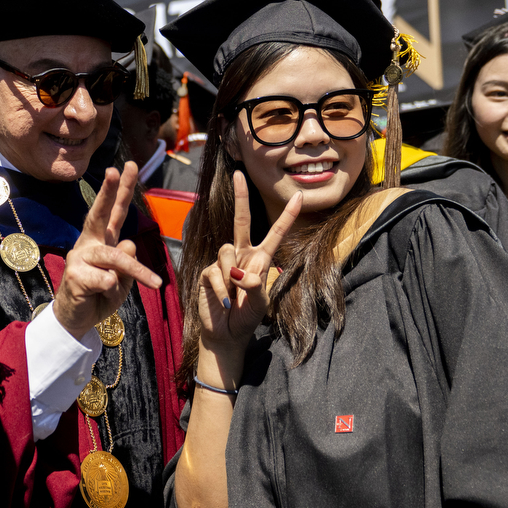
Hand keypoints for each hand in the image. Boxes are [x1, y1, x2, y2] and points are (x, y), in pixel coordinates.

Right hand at [53, 163, 161, 338]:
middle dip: (109, 192)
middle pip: (99, 215)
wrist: (76, 320)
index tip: (129, 166)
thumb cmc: (100, 296)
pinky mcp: (73, 276)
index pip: (115, 213)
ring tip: (154, 283)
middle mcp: (89, 244)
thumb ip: (128, 263)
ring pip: (114, 257)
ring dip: (136, 270)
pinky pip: (103, 279)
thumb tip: (129, 243)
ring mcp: (79, 258)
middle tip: (115, 170)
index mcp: (102, 241)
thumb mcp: (122, 280)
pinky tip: (103, 292)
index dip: (121, 190)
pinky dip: (110, 288)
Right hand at [196, 172, 301, 355]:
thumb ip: (255, 286)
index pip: (276, 233)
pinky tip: (223, 301)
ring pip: (227, 252)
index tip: (299, 196)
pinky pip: (214, 272)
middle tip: (238, 174)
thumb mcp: (261, 304)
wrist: (226, 333)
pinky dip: (221, 288)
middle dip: (240, 197)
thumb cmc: (247, 317)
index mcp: (261, 259)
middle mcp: (242, 255)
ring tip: (233, 298)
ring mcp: (223, 262)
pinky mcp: (207, 272)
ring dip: (231, 277)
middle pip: (241, 220)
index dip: (287, 215)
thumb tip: (239, 272)